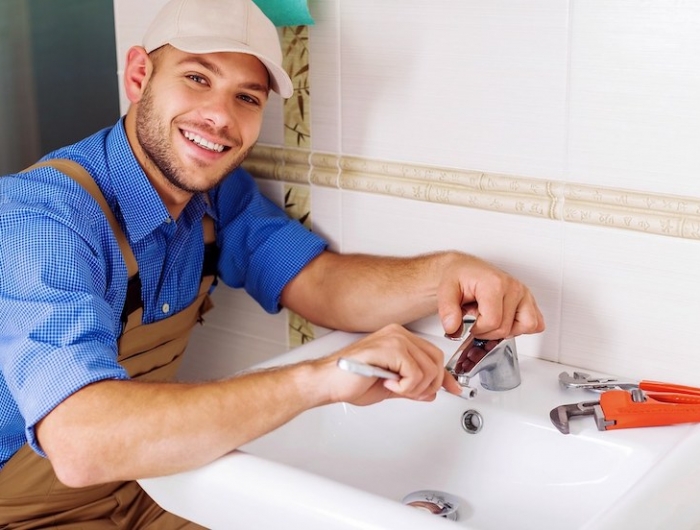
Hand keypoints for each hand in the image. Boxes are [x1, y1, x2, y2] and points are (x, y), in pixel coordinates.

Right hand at [315, 324, 462, 405]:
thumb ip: (413, 386)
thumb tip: (432, 391)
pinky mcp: (388, 348)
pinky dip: (405, 386)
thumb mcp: (390, 386)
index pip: (434, 355)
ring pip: (428, 369)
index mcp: (399, 338)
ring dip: (414, 387)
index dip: (444, 376)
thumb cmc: (350, 382)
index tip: (452, 389)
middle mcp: (398, 334)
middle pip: (436, 362)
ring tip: (394, 387)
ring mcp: (393, 338)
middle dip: (428, 385)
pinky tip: (388, 383)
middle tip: (409, 393)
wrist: (327, 382)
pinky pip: (414, 373)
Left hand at [436, 253, 544, 338]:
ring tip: (491, 319)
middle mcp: (513, 287)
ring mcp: (524, 293)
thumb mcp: (445, 290)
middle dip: (487, 332)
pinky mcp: (529, 300)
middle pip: (506, 328)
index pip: (492, 322)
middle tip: (476, 320)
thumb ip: (447, 311)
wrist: (465, 270)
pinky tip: (505, 320)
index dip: (477, 329)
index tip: (468, 323)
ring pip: (526, 326)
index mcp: (495, 283)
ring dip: (506, 330)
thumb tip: (453, 329)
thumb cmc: (459, 277)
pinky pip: (536, 323)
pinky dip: (521, 327)